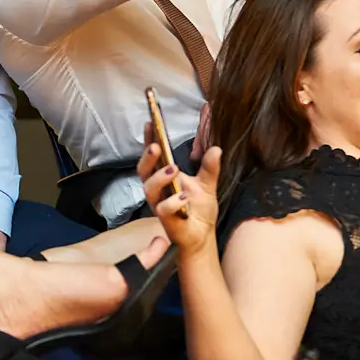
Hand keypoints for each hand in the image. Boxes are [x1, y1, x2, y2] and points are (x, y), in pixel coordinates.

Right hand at [136, 127, 218, 259]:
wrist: (202, 235)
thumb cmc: (198, 209)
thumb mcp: (207, 184)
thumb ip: (209, 167)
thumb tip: (216, 149)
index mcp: (164, 178)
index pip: (153, 157)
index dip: (148, 141)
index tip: (150, 124)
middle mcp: (157, 190)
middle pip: (143, 171)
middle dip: (147, 158)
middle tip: (156, 146)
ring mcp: (159, 204)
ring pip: (149, 188)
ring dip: (159, 177)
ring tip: (173, 169)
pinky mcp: (165, 219)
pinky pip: (163, 209)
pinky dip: (173, 201)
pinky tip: (184, 196)